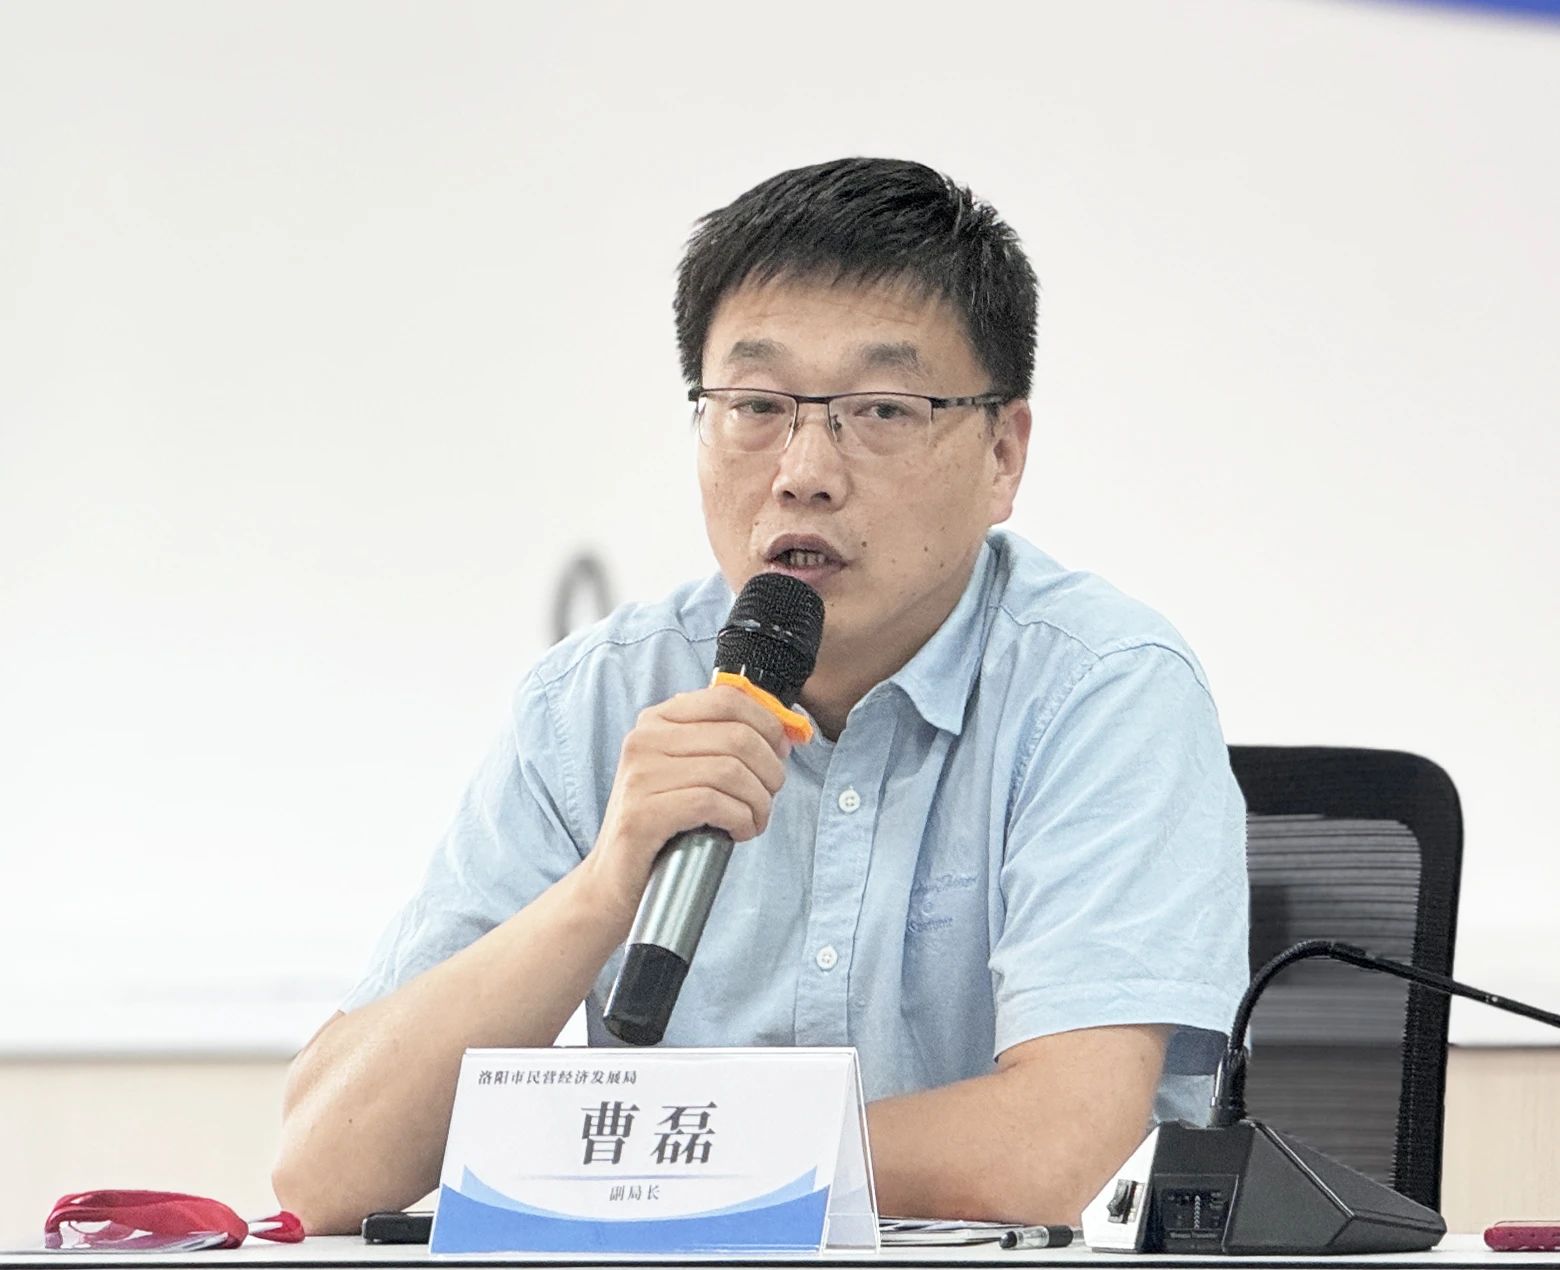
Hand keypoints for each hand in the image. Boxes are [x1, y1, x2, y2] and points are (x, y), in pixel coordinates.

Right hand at [582, 683, 792, 933]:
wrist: (615, 881)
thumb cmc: (664, 826)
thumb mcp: (689, 771)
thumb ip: (722, 743)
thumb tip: (782, 732)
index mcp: (656, 721)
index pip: (727, 698)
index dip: (767, 723)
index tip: (781, 751)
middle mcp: (643, 740)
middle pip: (737, 737)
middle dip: (770, 770)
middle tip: (769, 796)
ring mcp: (639, 777)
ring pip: (731, 771)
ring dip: (758, 801)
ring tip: (754, 820)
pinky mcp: (642, 814)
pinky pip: (713, 803)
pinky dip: (740, 820)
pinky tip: (738, 833)